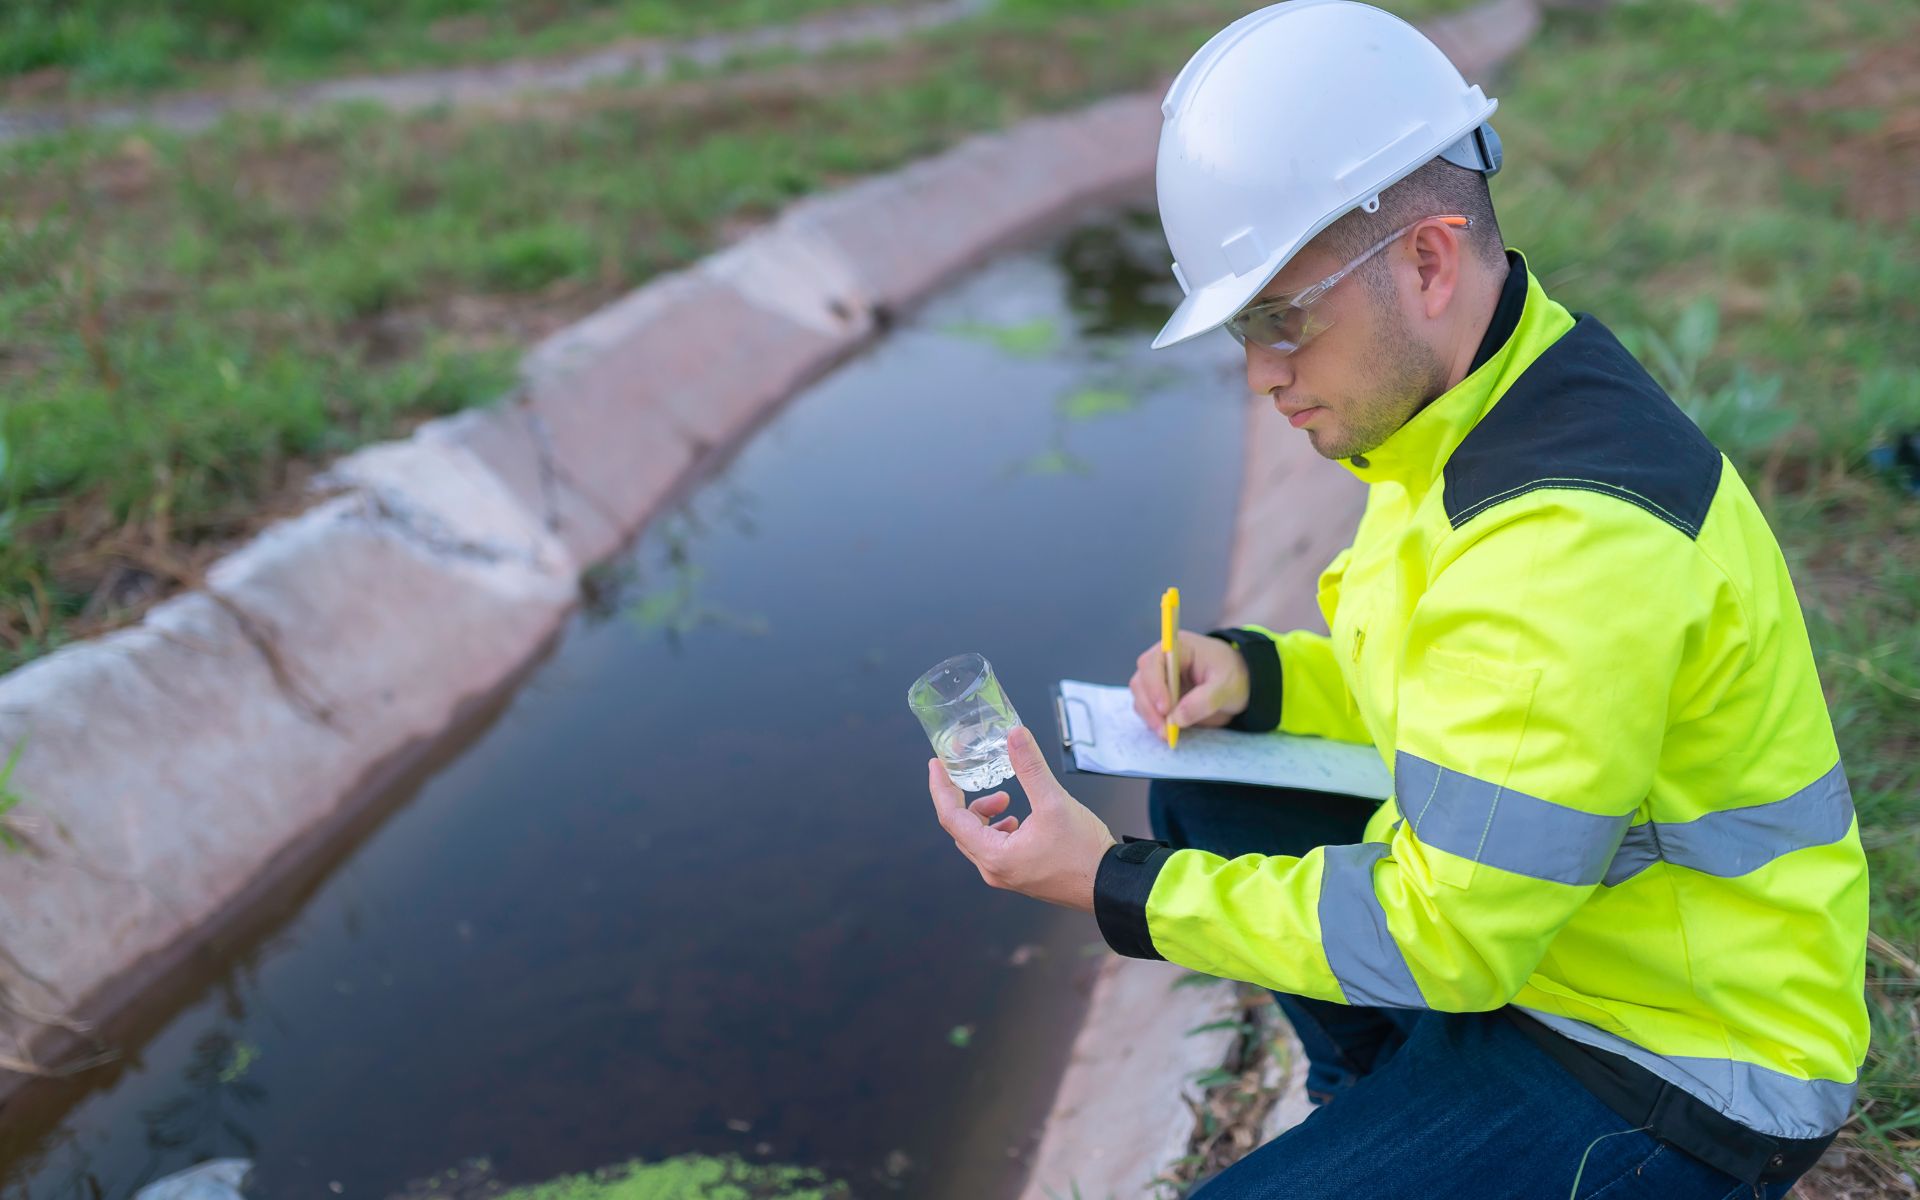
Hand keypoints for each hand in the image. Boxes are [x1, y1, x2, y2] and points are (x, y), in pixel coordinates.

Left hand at [928, 725, 1116, 912]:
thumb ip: (1030, 766)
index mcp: (994, 855)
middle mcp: (994, 870)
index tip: (936, 764)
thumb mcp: (1054, 801)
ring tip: (1005, 798)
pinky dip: (998, 828)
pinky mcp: (1020, 876)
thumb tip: (1015, 734)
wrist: (1111, 884)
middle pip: (962, 829)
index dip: (941, 787)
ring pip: (978, 839)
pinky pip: (994, 848)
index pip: (951, 818)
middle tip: (970, 774)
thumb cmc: (1083, 850)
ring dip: (984, 814)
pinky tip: (1017, 818)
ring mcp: (1006, 876)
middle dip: (966, 799)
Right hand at [1130, 629, 1249, 737]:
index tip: (1165, 708)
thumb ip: (1204, 701)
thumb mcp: (1227, 687)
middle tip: (1165, 730)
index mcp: (1178, 648)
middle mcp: (1162, 661)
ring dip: (1150, 717)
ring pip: (1141, 698)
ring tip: (1168, 734)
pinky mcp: (1160, 697)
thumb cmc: (1234, 676)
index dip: (1154, 685)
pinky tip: (1168, 731)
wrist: (1240, 684)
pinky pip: (1148, 710)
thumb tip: (1177, 718)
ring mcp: (1159, 679)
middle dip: (1150, 707)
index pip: (1153, 662)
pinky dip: (1155, 722)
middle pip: (1141, 682)